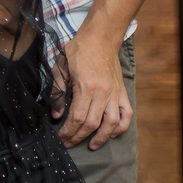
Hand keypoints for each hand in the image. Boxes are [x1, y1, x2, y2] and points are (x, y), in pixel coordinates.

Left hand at [57, 32, 132, 149]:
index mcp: (86, 86)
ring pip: (111, 123)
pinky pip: (126, 115)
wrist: (100, 38)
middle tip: (69, 143)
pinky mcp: (122, 92)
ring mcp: (115, 93)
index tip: (61, 137)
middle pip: (92, 123)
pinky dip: (121, 127)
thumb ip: (57, 92)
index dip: (68, 131)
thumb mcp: (60, 67)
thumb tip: (56, 115)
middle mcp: (103, 92)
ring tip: (91, 145)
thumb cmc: (78, 51)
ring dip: (101, 138)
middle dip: (78, 137)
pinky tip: (112, 134)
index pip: (77, 117)